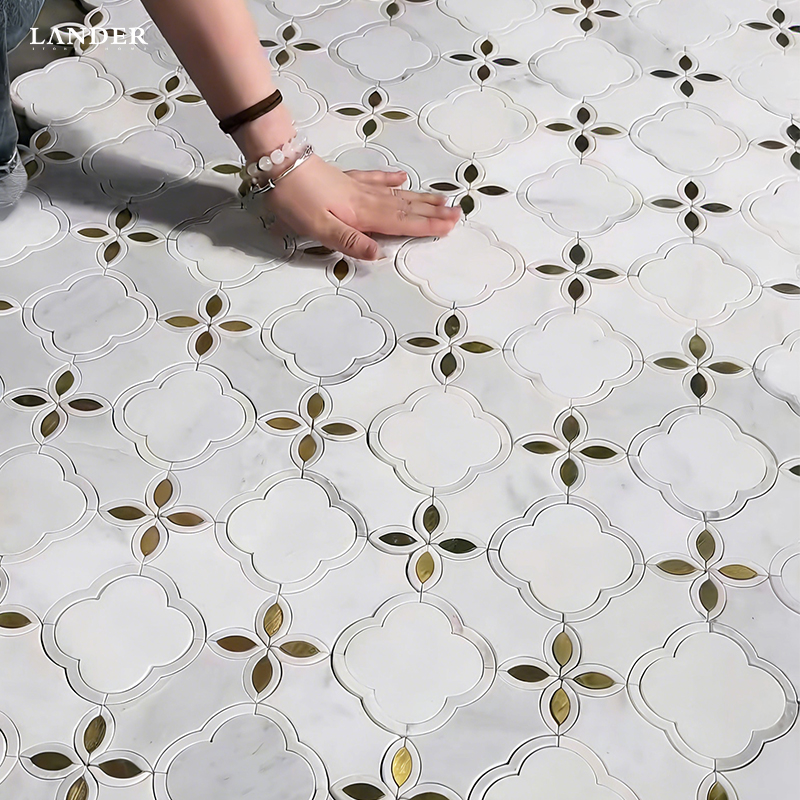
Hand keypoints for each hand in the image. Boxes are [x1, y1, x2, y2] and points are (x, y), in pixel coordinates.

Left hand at [257, 154, 460, 260]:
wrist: (278, 163)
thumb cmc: (294, 199)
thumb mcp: (319, 228)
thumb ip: (350, 241)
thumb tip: (379, 255)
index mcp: (362, 214)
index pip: (401, 222)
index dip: (426, 225)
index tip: (450, 226)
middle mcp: (366, 199)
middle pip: (405, 207)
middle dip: (432, 212)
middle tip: (457, 214)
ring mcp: (357, 187)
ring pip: (396, 194)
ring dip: (420, 198)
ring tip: (442, 199)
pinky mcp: (346, 179)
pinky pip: (375, 179)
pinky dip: (391, 180)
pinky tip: (402, 178)